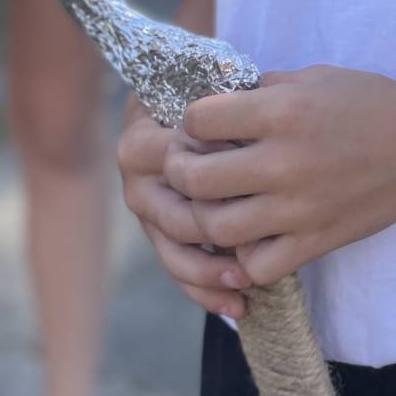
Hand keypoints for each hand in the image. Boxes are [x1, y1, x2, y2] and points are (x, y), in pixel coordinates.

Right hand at [116, 105, 252, 318]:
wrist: (176, 106)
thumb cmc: (210, 95)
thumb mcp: (214, 90)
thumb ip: (222, 107)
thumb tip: (248, 130)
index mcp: (142, 138)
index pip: (177, 159)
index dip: (216, 165)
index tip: (258, 170)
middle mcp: (136, 179)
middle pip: (174, 214)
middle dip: (214, 230)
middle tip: (259, 236)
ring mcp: (146, 210)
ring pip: (173, 250)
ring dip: (209, 271)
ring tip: (246, 281)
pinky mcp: (159, 234)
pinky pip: (177, 270)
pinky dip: (205, 291)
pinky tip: (238, 305)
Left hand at [164, 66, 395, 286]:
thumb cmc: (367, 102)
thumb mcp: (310, 78)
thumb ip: (259, 90)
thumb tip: (214, 104)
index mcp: (281, 111)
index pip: (197, 119)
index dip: (191, 120)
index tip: (200, 124)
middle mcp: (284, 162)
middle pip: (193, 179)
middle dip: (180, 170)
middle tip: (189, 164)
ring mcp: (299, 208)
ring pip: (216, 228)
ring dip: (204, 215)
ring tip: (215, 201)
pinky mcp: (316, 241)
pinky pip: (256, 266)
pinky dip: (243, 255)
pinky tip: (250, 233)